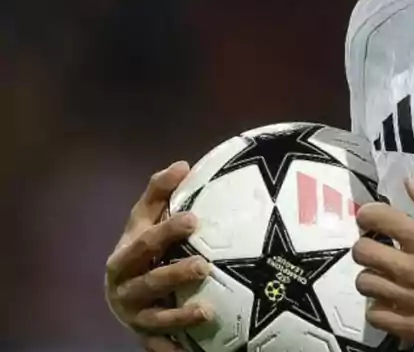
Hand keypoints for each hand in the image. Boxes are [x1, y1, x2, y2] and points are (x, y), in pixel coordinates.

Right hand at [104, 161, 213, 351]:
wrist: (122, 291)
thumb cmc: (144, 247)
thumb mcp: (144, 219)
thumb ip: (160, 193)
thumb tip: (183, 165)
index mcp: (125, 257)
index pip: (145, 242)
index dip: (167, 230)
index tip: (195, 219)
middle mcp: (125, 288)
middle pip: (148, 282)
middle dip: (173, 275)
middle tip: (204, 265)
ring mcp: (134, 315)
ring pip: (155, 318)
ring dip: (179, 317)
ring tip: (207, 311)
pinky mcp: (144, 336)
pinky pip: (158, 346)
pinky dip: (173, 349)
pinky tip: (190, 351)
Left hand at [353, 178, 413, 348]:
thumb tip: (410, 183)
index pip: (381, 219)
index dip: (369, 214)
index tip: (371, 217)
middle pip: (364, 252)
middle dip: (366, 243)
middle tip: (378, 246)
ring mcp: (410, 301)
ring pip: (365, 284)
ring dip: (372, 275)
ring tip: (386, 274)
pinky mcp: (410, 327)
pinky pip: (374, 315)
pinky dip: (378, 306)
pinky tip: (391, 300)